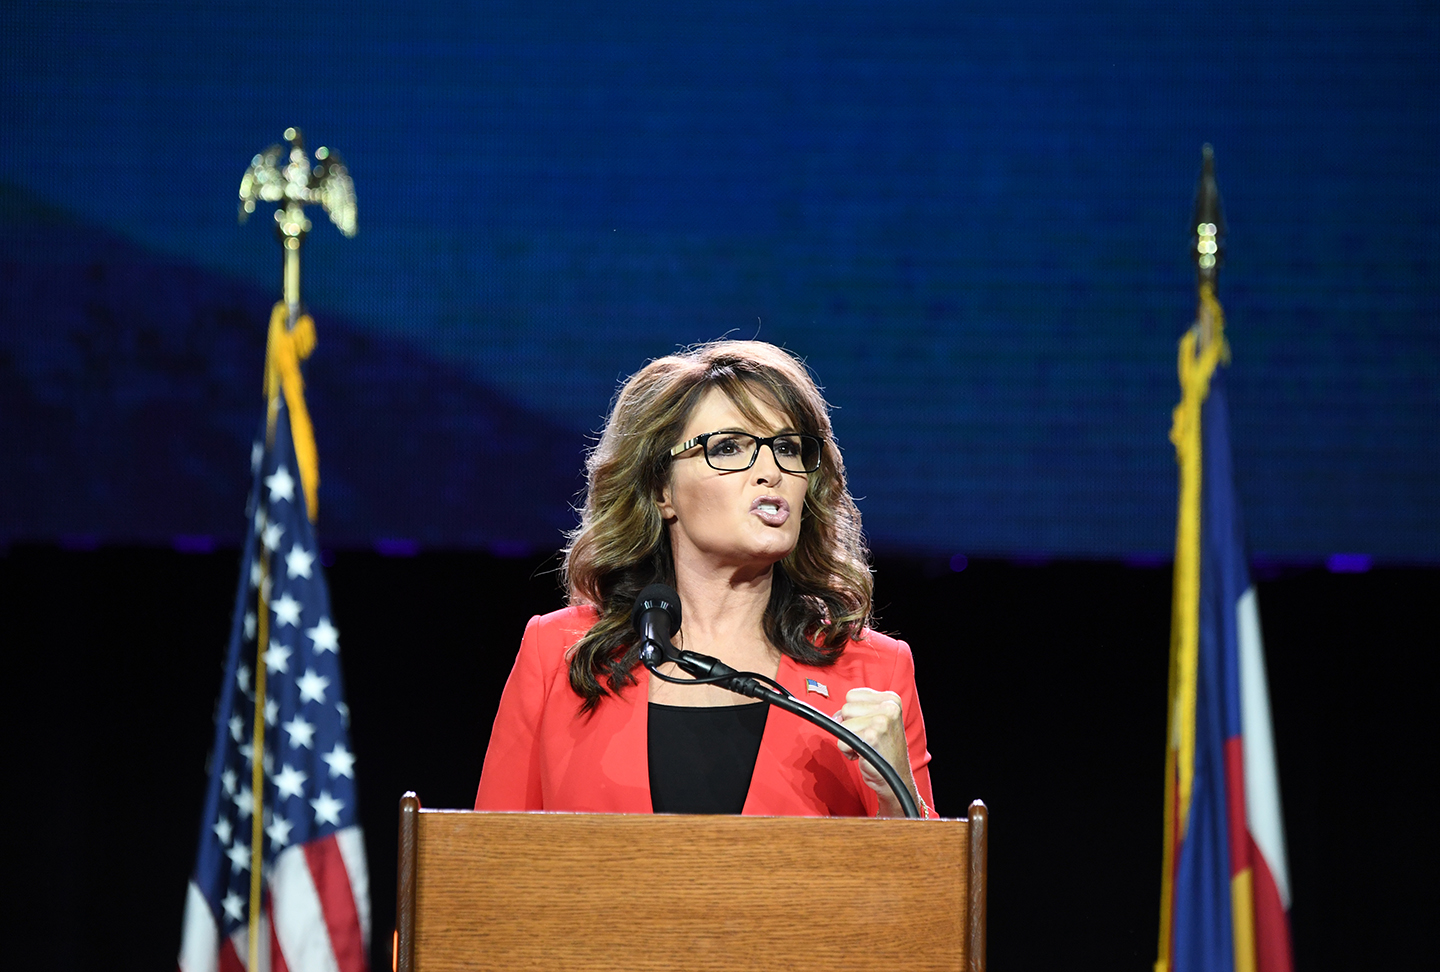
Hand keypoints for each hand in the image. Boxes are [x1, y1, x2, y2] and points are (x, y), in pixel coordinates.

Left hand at [834, 687, 917, 816]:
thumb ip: (857, 709)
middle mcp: (889, 707)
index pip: (852, 695)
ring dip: (849, 739)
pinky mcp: (871, 737)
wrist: (896, 779)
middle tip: (867, 739)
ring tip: (866, 747)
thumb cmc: (884, 750)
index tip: (868, 726)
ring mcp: (881, 722)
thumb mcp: (878, 720)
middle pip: (846, 708)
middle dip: (851, 726)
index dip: (854, 714)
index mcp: (892, 699)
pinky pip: (841, 740)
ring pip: (842, 723)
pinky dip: (847, 750)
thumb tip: (836, 715)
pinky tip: (862, 755)